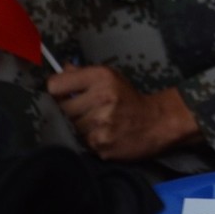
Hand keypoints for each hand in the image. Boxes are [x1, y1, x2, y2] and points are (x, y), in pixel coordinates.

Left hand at [48, 64, 200, 160]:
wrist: (157, 123)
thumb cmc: (131, 99)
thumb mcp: (111, 78)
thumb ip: (84, 74)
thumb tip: (62, 69)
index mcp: (101, 78)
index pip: (56, 84)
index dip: (58, 89)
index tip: (64, 92)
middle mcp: (101, 98)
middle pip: (62, 108)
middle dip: (71, 109)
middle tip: (87, 109)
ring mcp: (101, 123)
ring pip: (71, 126)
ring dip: (81, 125)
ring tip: (98, 122)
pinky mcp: (101, 144)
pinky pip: (82, 141)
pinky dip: (90, 139)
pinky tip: (103, 133)